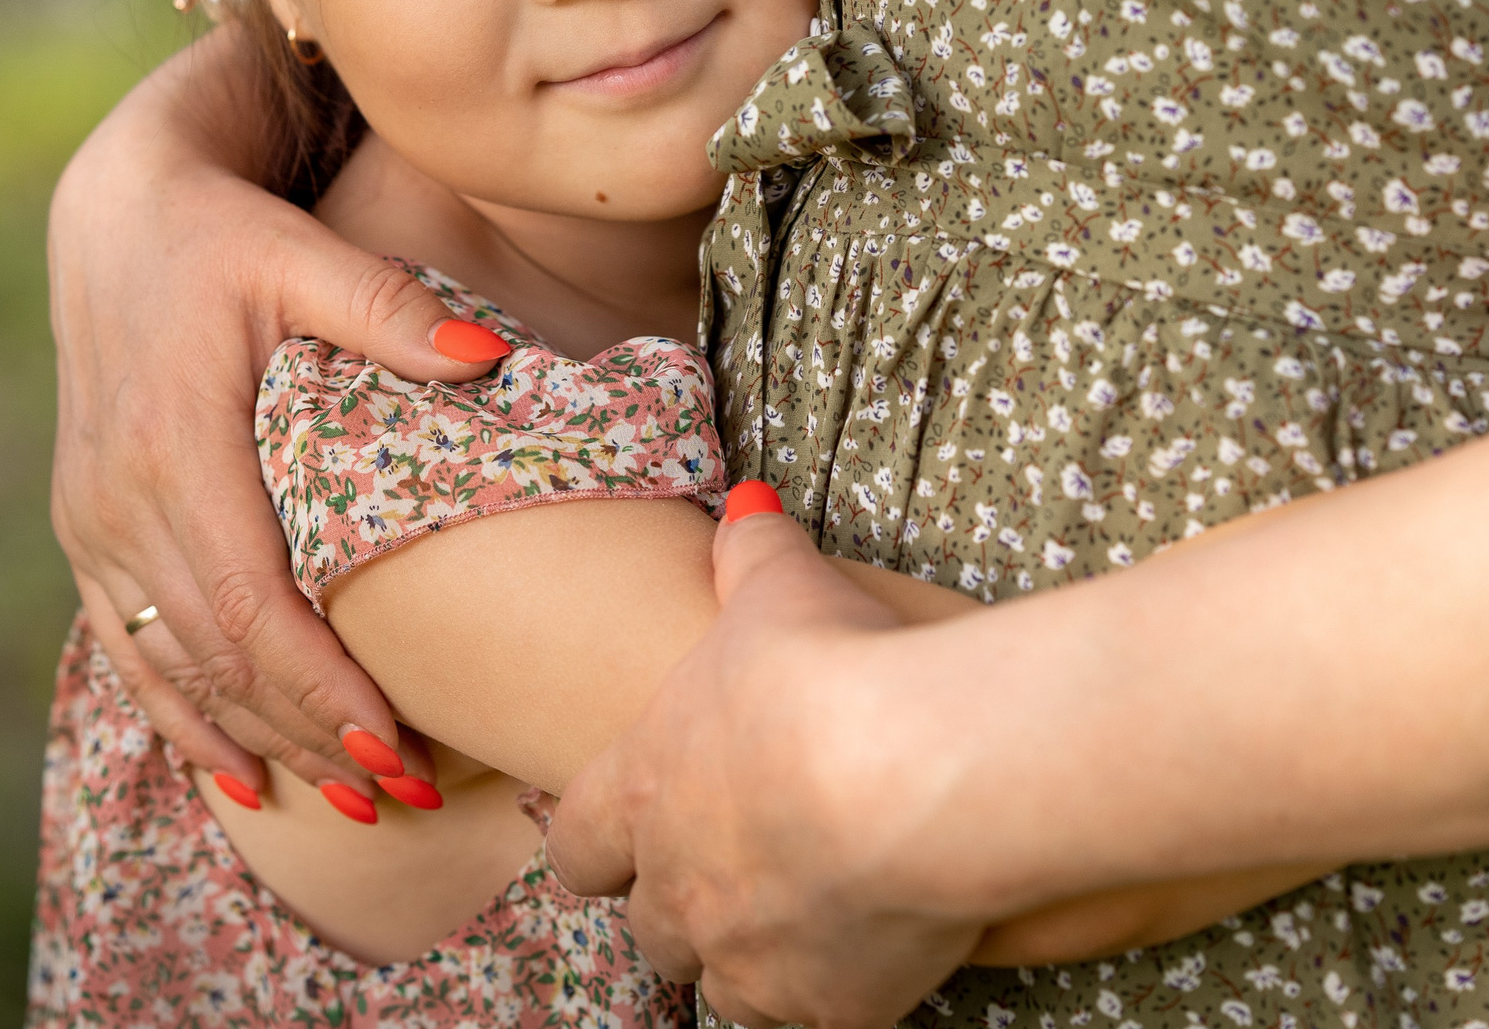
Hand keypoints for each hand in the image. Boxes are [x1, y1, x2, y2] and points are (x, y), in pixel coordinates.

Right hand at [48, 33, 490, 793]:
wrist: (114, 216)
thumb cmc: (223, 234)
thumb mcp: (303, 255)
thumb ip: (388, 311)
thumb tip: (491, 359)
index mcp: (172, 444)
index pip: (246, 599)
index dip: (315, 685)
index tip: (392, 745)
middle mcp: (116, 498)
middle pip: (216, 656)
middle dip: (309, 737)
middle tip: (405, 798)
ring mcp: (90, 522)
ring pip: (174, 668)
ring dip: (258, 744)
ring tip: (353, 806)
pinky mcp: (84, 531)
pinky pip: (131, 649)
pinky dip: (184, 720)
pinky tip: (242, 777)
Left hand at [548, 501, 979, 1028]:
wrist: (912, 772)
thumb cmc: (827, 670)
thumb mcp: (780, 588)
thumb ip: (752, 556)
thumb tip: (745, 511)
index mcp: (640, 788)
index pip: (576, 844)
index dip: (600, 841)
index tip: (628, 832)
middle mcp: (676, 886)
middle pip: (649, 927)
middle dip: (684, 904)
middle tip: (741, 868)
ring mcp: (744, 956)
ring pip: (717, 986)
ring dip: (748, 957)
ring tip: (803, 917)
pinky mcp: (821, 1009)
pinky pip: (804, 1020)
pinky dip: (827, 993)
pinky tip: (867, 955)